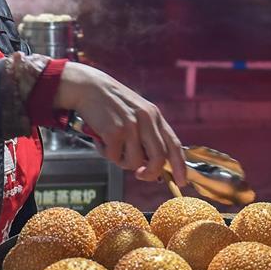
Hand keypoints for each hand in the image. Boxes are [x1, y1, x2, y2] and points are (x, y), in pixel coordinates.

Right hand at [53, 62, 186, 185]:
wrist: (89, 87)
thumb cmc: (111, 104)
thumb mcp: (137, 114)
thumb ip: (147, 135)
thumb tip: (153, 166)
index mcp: (155, 115)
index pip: (174, 144)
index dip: (180, 166)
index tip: (181, 182)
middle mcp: (147, 119)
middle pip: (159, 158)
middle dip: (150, 173)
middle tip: (139, 174)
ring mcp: (131, 125)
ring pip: (134, 162)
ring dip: (121, 160)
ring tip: (111, 145)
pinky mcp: (115, 131)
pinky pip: (114, 157)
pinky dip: (105, 153)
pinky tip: (101, 139)